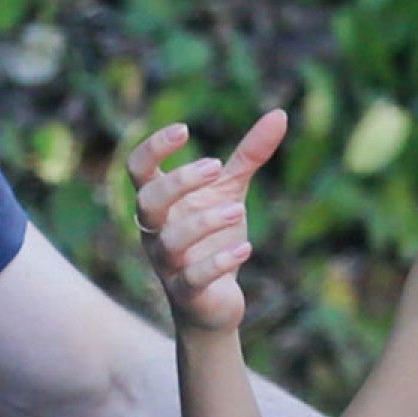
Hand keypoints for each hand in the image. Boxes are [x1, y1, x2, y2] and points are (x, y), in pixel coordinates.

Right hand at [127, 110, 287, 331]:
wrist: (214, 302)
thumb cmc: (214, 238)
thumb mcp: (231, 192)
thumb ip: (249, 155)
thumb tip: (280, 114)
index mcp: (159, 203)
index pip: (137, 169)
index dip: (153, 148)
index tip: (185, 129)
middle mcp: (155, 232)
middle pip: (147, 202)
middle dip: (178, 183)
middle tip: (216, 167)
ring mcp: (167, 265)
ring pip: (169, 242)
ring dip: (203, 222)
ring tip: (237, 209)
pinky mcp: (186, 293)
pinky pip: (192, 278)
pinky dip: (217, 262)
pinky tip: (244, 248)